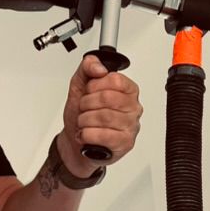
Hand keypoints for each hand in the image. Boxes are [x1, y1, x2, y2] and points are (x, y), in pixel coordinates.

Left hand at [60, 54, 141, 173]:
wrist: (76, 142)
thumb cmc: (82, 115)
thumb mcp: (80, 85)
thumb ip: (88, 67)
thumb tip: (99, 67)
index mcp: (127, 90)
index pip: (115, 80)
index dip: (95, 85)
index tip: (89, 91)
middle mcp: (133, 107)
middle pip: (108, 98)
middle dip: (87, 103)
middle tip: (84, 108)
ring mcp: (131, 126)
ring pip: (104, 117)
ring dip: (85, 120)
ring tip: (84, 123)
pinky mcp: (125, 143)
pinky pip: (103, 135)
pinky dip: (87, 134)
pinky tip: (86, 134)